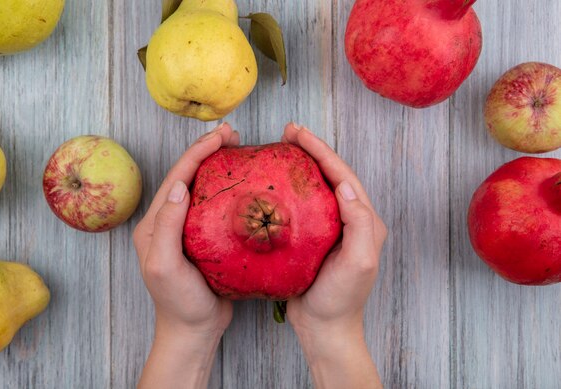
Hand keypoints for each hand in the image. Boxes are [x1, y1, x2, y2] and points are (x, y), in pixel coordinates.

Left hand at [133, 123, 238, 388]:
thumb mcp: (166, 266)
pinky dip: (227, 189)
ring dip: (216, 166)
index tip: (221, 136)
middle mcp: (167, 222)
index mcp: (154, 225)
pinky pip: (215, 206)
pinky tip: (243, 183)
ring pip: (201, 188)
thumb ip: (167, 227)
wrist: (193, 330)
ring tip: (237, 149)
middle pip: (187, 177)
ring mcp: (186, 229)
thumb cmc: (179, 302)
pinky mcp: (204, 239)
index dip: (197, 153)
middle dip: (207, 151)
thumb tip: (178, 187)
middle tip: (232, 133)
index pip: (176, 179)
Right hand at [282, 123, 386, 388]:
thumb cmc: (341, 299)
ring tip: (281, 150)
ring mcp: (332, 228)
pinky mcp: (314, 238)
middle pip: (331, 175)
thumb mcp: (358, 262)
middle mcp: (351, 219)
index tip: (297, 133)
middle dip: (311, 150)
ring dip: (301, 166)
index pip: (342, 175)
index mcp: (364, 220)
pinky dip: (291, 189)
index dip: (321, 151)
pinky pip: (303, 205)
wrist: (325, 329)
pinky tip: (274, 185)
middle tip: (287, 133)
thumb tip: (345, 185)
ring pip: (317, 187)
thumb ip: (359, 224)